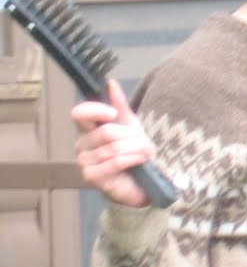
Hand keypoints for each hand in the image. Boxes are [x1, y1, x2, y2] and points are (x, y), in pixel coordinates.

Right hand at [72, 80, 155, 208]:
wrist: (142, 182)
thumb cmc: (134, 153)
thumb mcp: (131, 126)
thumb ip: (120, 106)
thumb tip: (110, 83)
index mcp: (88, 130)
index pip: (79, 114)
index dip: (95, 111)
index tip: (113, 114)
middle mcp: (82, 145)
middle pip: (105, 132)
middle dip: (131, 136)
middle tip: (145, 143)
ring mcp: (84, 162)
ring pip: (113, 147)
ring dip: (136, 148)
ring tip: (147, 152)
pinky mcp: (92, 177)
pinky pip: (115, 161)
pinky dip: (133, 158)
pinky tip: (142, 160)